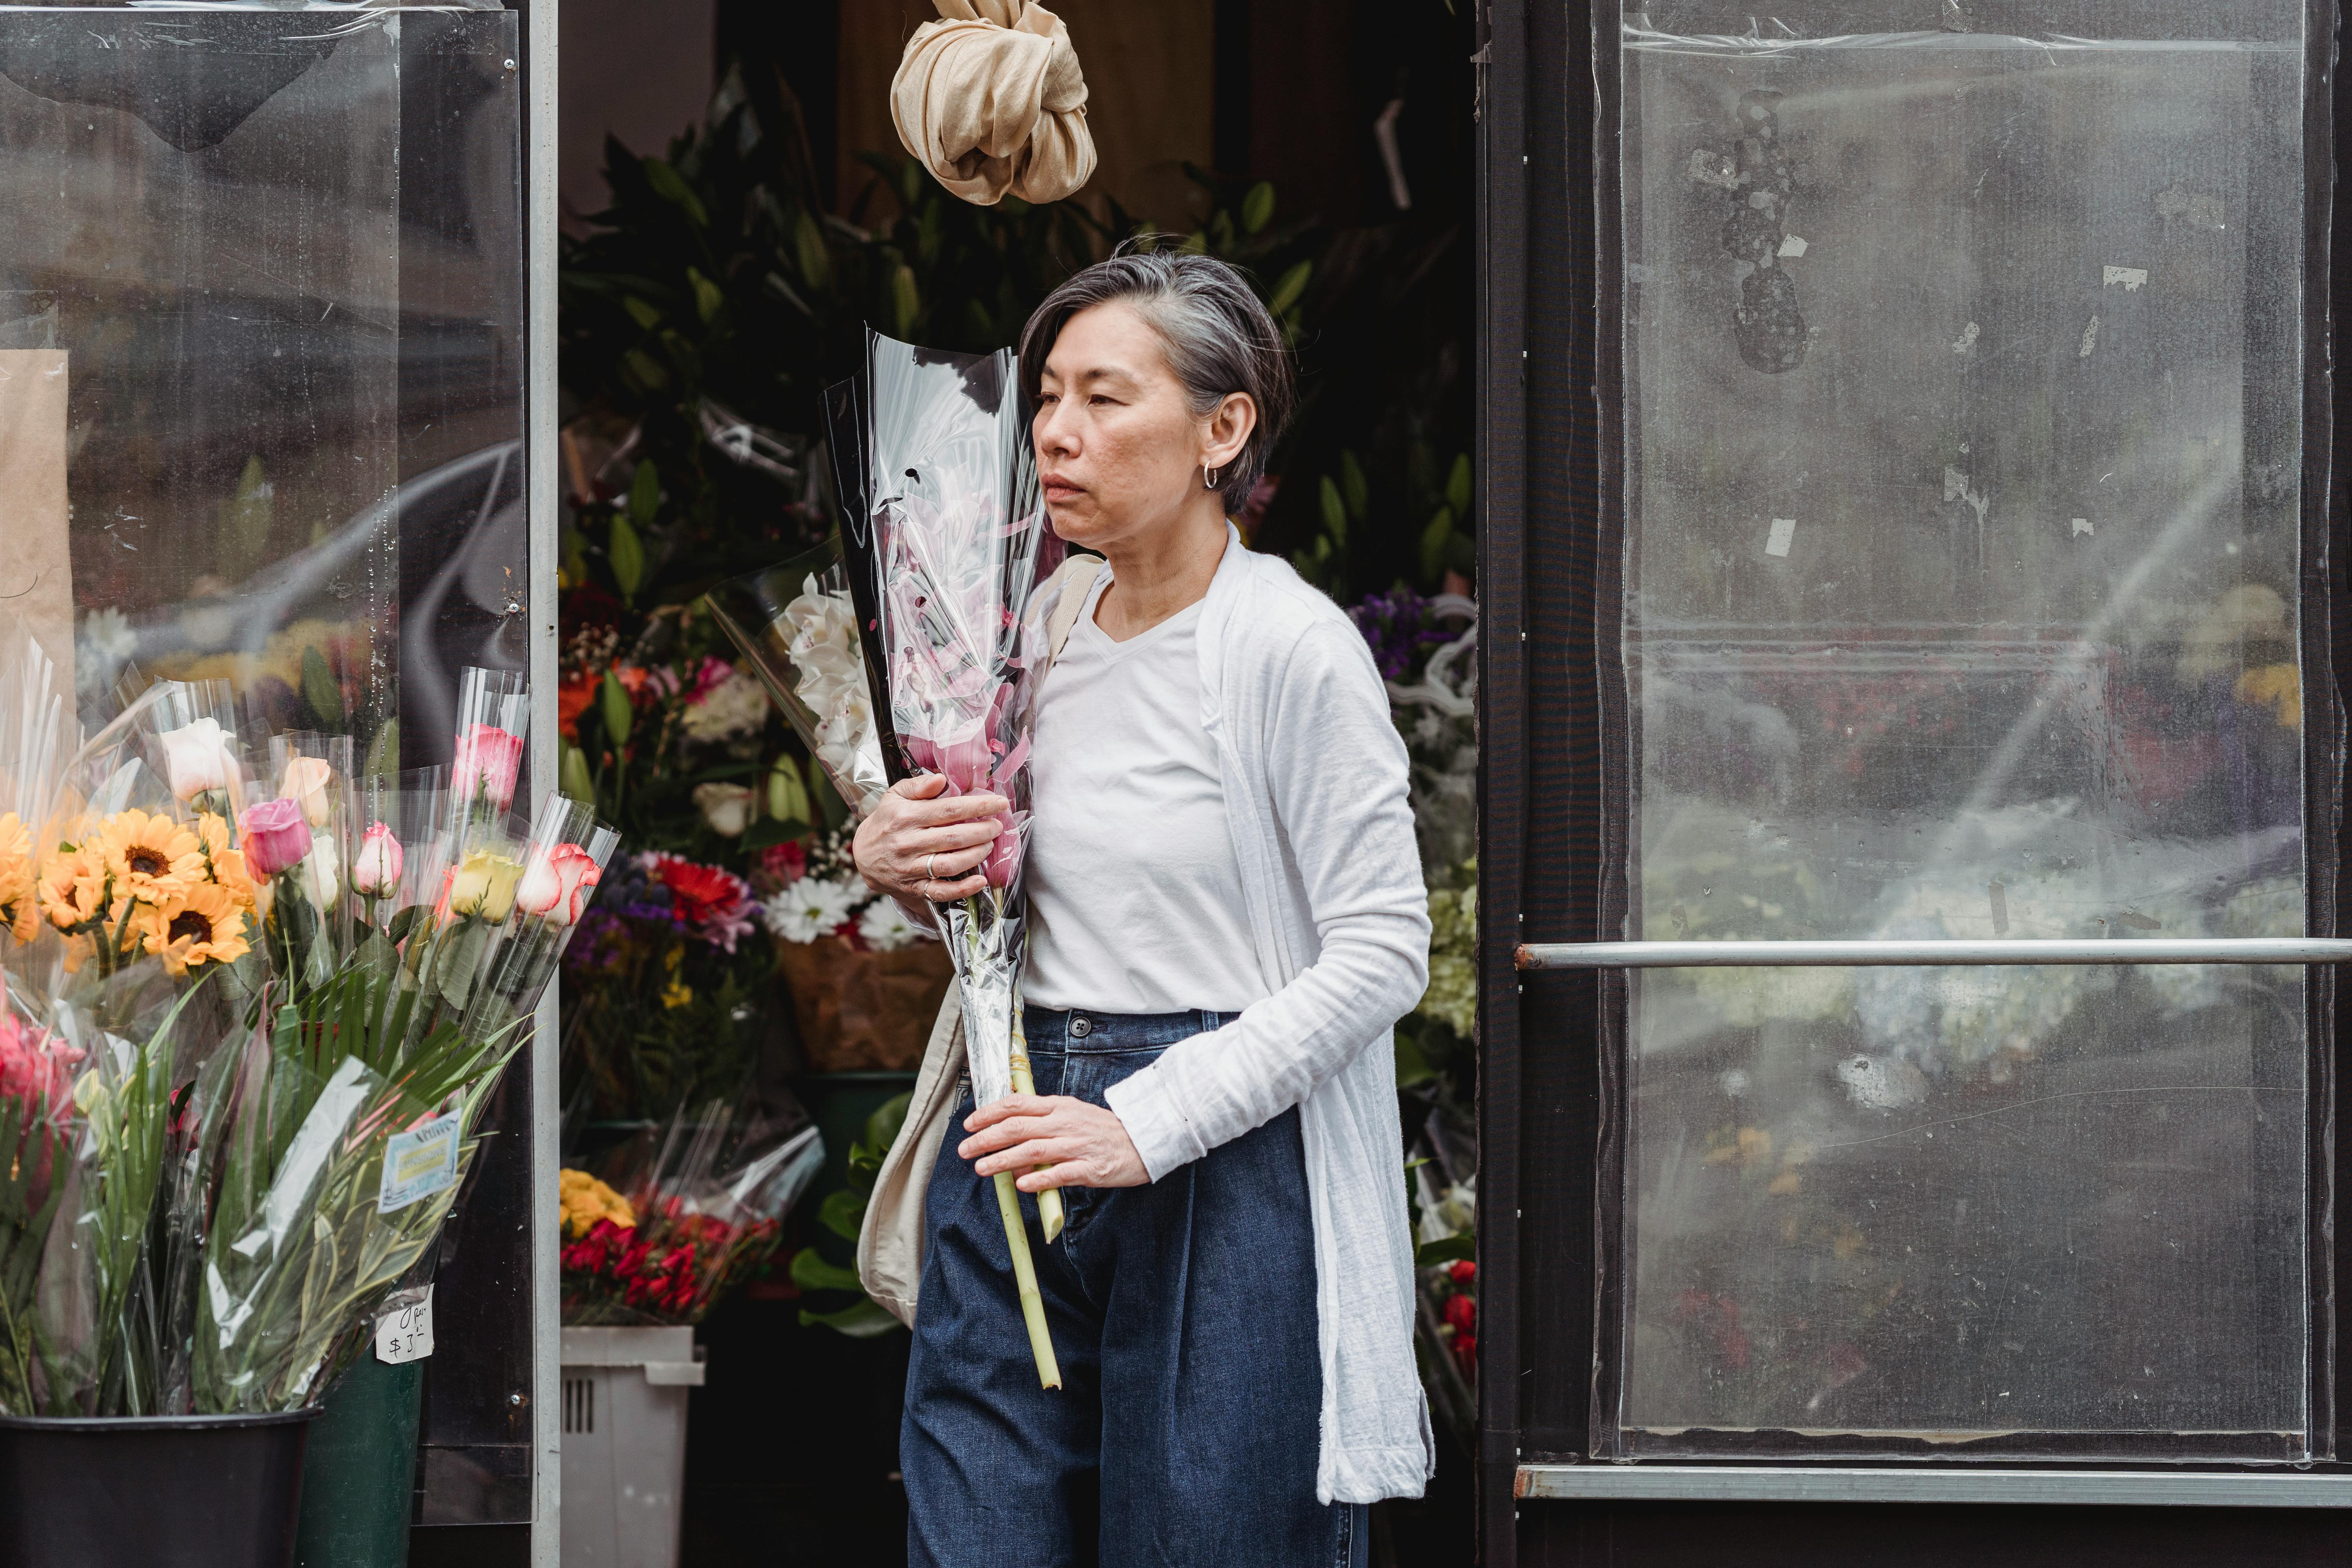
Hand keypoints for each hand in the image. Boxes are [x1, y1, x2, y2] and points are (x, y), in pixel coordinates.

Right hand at [852, 773, 1009, 904]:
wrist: (863, 855)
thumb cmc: (886, 821)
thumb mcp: (895, 796)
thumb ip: (919, 785)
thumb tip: (941, 779)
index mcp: (906, 816)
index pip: (949, 809)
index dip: (979, 806)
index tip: (1000, 803)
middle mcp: (908, 843)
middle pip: (954, 837)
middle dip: (982, 831)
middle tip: (997, 826)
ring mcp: (911, 867)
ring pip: (950, 863)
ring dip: (976, 855)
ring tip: (989, 845)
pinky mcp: (914, 888)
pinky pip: (941, 891)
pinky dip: (963, 889)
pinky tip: (981, 881)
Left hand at [959, 1094, 1147, 1190]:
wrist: (1144, 1140)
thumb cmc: (1104, 1130)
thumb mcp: (1073, 1114)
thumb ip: (1043, 1121)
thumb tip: (1010, 1135)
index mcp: (1059, 1107)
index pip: (1017, 1104)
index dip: (989, 1114)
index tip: (969, 1124)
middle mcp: (1065, 1123)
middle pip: (1018, 1127)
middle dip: (986, 1138)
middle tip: (964, 1150)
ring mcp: (1077, 1145)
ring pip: (1032, 1150)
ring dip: (1003, 1159)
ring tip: (981, 1168)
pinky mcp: (1090, 1168)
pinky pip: (1059, 1174)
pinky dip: (1038, 1179)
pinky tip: (1020, 1185)